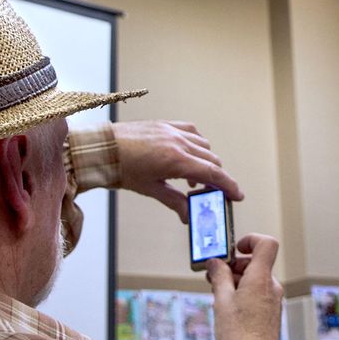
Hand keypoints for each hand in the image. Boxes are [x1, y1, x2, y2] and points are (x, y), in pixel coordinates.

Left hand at [114, 120, 243, 221]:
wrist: (101, 150)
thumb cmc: (120, 169)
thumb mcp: (150, 189)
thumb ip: (175, 201)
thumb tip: (189, 215)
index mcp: (176, 160)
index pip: (213, 174)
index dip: (228, 186)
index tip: (237, 195)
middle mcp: (178, 142)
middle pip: (212, 161)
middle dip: (216, 178)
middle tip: (212, 192)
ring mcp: (172, 131)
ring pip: (204, 146)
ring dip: (205, 162)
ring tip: (193, 178)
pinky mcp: (165, 124)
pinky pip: (191, 132)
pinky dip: (196, 144)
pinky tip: (188, 155)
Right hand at [207, 234, 282, 339]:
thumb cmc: (237, 334)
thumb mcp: (222, 300)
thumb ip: (219, 277)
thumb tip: (216, 263)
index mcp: (261, 278)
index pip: (267, 244)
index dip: (251, 240)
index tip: (235, 248)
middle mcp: (271, 287)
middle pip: (256, 263)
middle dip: (235, 265)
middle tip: (216, 275)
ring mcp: (273, 301)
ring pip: (256, 280)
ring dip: (237, 281)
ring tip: (218, 294)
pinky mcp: (271, 314)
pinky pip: (259, 294)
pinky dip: (244, 293)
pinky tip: (229, 307)